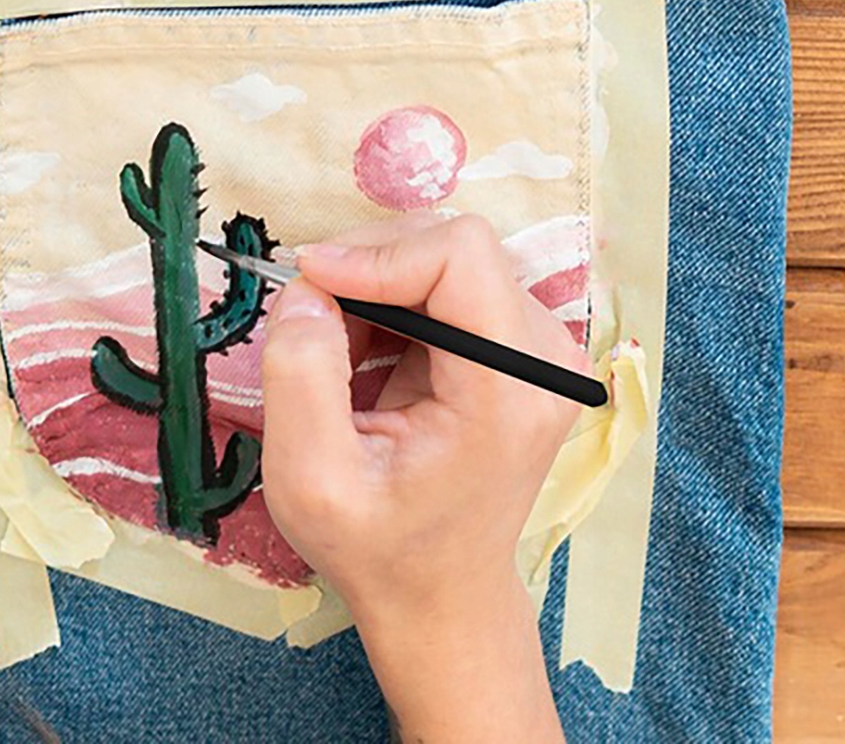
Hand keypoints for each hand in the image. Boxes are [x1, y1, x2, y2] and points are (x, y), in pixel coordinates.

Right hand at [259, 212, 588, 742]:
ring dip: (375, 289)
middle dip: (368, 271)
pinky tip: (365, 359)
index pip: (460, 255)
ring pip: (444, 259)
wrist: (440, 595)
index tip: (309, 284)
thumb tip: (305, 289)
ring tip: (337, 357)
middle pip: (451, 247)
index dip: (377, 254)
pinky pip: (447, 283)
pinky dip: (392, 304)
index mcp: (508, 392)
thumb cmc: (379, 550)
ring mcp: (539, 349)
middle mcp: (544, 359)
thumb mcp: (310, 482)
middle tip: (311, 326)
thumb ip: (300, 377)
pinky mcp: (519, 346)